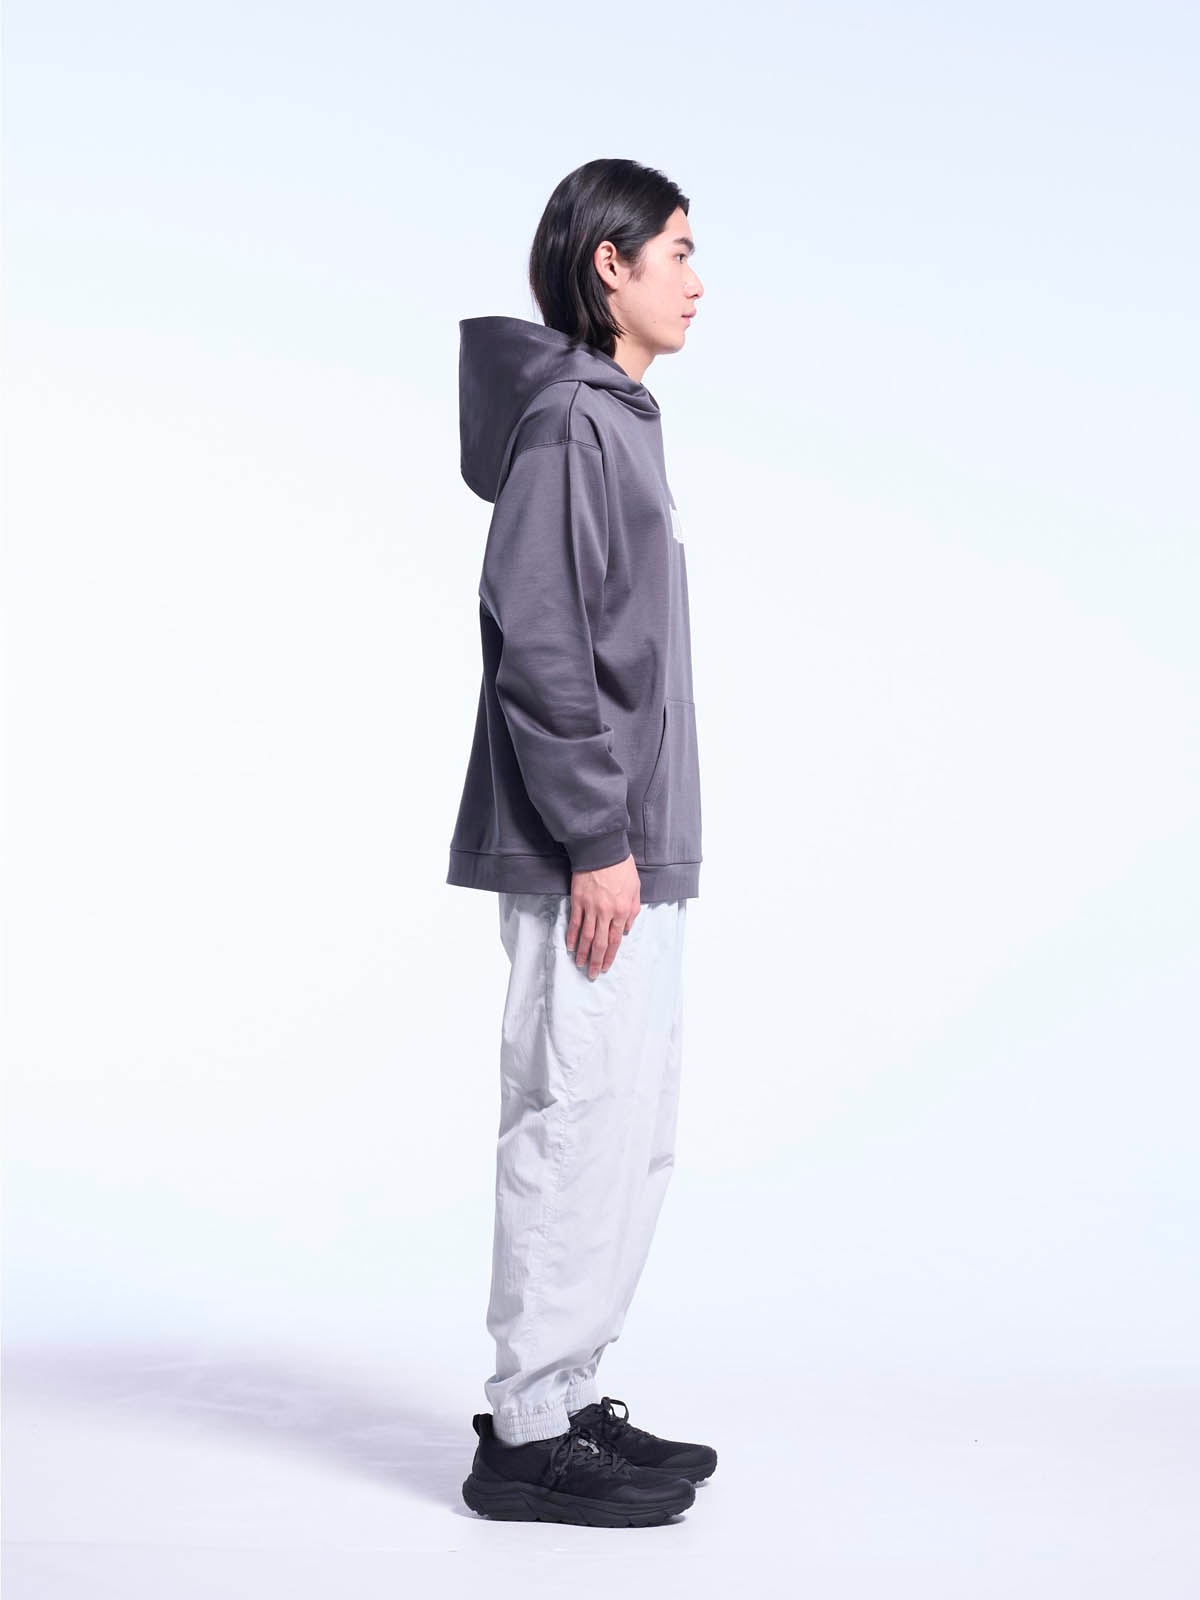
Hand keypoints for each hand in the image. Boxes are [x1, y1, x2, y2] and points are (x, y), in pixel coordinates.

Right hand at [566, 853, 640, 978]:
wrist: (602, 850)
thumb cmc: (622, 867)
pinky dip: (572, 936)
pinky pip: (574, 923)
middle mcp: (606, 912)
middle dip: (596, 961)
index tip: (605, 966)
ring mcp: (590, 907)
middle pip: (599, 943)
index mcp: (621, 911)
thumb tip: (626, 929)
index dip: (610, 955)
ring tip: (580, 965)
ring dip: (582, 953)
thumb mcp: (636, 889)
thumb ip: (632, 911)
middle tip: (592, 974)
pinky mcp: (578, 900)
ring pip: (585, 936)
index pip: (615, 939)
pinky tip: (570, 946)